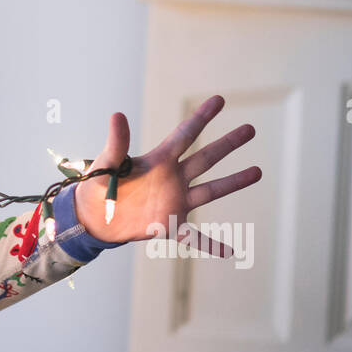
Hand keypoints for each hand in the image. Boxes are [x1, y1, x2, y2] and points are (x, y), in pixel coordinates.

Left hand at [71, 95, 261, 253]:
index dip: (202, 117)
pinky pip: (194, 236)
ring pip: (210, 190)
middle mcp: (173, 178)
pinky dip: (211, 244)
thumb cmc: (98, 184)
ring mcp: (175, 201)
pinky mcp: (169, 225)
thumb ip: (116, 142)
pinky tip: (230, 251)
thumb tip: (117, 114)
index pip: (185, 135)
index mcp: (158, 160)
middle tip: (250, 129)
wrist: (94, 216)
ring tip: (258, 171)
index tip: (219, 100)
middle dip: (228, 144)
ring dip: (233, 182)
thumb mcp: (106, 162)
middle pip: (206, 158)